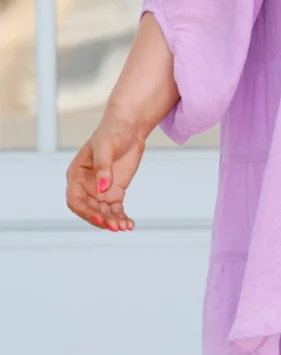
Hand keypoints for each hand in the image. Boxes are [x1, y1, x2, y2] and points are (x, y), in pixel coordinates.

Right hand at [65, 106, 145, 231]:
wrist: (130, 126)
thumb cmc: (113, 132)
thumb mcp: (106, 147)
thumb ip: (103, 168)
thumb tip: (102, 189)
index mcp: (76, 175)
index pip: (75, 200)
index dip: (85, 212)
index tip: (100, 218)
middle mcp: (85, 186)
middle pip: (89, 210)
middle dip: (102, 220)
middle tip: (117, 227)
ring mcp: (100, 190)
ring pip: (103, 213)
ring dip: (112, 222)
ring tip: (125, 227)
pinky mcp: (114, 191)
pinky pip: (115, 210)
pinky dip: (121, 217)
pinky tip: (130, 224)